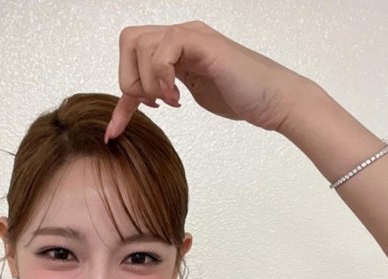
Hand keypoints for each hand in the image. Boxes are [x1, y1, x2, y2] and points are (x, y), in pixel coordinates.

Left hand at [105, 20, 313, 140]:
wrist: (273, 101)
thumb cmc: (239, 98)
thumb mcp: (190, 96)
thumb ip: (167, 90)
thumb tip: (145, 101)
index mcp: (175, 49)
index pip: (132, 62)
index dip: (120, 102)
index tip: (113, 133)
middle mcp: (181, 36)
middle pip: (128, 41)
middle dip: (130, 80)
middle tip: (154, 105)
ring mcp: (192, 36)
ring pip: (140, 45)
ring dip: (148, 82)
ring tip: (171, 102)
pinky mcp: (204, 42)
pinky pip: (164, 49)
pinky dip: (162, 77)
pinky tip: (179, 97)